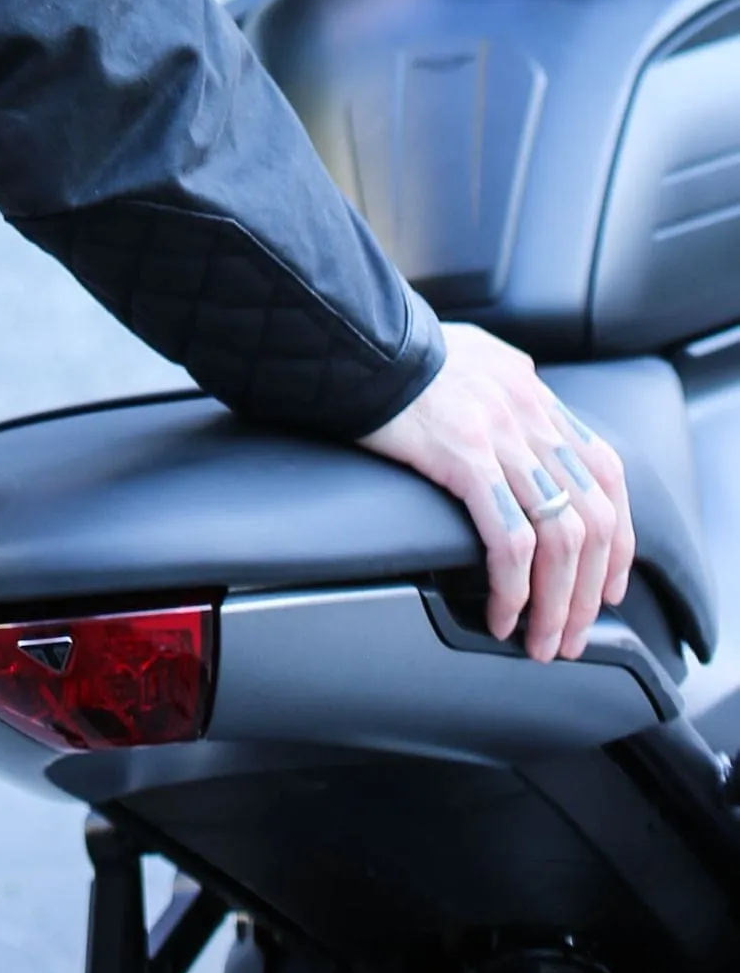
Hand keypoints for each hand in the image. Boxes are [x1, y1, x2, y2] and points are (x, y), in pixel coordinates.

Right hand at [363, 323, 636, 662]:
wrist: (353, 332)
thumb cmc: (397, 349)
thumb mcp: (472, 356)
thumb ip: (503, 385)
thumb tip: (518, 403)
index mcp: (533, 393)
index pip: (606, 474)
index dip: (619, 539)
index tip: (608, 586)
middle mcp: (530, 412)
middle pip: (593, 518)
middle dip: (589, 591)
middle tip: (572, 635)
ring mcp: (501, 435)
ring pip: (561, 538)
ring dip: (557, 604)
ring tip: (541, 641)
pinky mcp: (465, 455)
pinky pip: (509, 539)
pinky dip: (514, 589)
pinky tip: (500, 614)